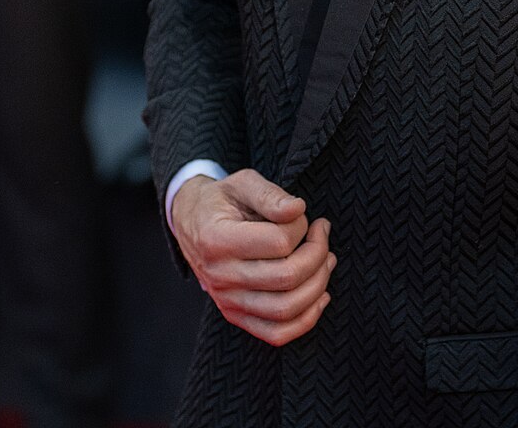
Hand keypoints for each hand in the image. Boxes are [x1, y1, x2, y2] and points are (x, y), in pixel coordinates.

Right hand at [172, 169, 334, 345]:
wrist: (192, 223)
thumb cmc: (222, 201)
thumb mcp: (242, 183)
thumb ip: (270, 195)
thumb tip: (298, 209)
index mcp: (218, 240)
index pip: (279, 242)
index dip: (302, 226)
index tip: (303, 215)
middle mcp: (220, 276)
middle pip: (287, 278)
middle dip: (319, 253)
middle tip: (322, 234)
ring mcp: (227, 301)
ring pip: (286, 309)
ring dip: (319, 285)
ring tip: (326, 260)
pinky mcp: (235, 315)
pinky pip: (277, 333)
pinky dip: (306, 319)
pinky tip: (320, 294)